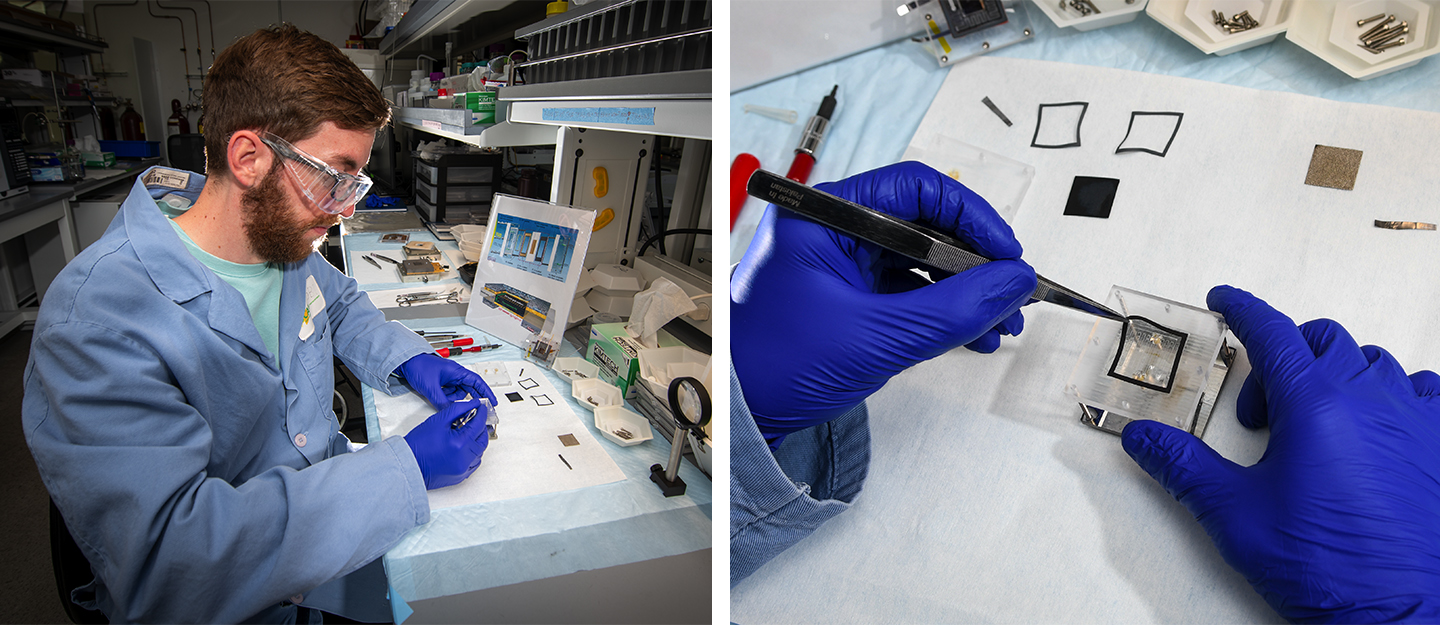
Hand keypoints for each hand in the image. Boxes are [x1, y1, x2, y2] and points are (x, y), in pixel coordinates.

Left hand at [397, 352, 497, 409]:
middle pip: (470, 390)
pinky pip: (449, 394)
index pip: (477, 382)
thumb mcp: (431, 388)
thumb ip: (442, 402)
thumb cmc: (419, 367)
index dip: (487, 392)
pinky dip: (446, 399)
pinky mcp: (442, 383)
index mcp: (457, 372)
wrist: (406, 363)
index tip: (493, 402)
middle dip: (471, 400)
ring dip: (453, 400)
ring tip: (442, 399)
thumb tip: (450, 412)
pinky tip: (438, 398)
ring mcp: (449, 379)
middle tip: (475, 411)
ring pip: (458, 394)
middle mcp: (455, 375)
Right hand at [404, 398, 489, 489]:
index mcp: (460, 444)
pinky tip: (465, 447)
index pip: (479, 425)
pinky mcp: (460, 477)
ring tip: (467, 433)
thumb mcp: (438, 420)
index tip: (481, 408)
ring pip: (479, 452)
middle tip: (475, 419)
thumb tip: (472, 404)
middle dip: (481, 428)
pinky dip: (473, 454)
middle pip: (482, 439)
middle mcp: (464, 458)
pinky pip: (474, 464)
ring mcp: (463, 469)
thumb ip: (458, 409)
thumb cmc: (418, 444)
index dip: (481, 414)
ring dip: (477, 441)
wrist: (407, 463)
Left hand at [732, 162, 1036, 442]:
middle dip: (974, 264)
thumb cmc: (770, 366)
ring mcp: (839, 261)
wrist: (733, 415)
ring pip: (920, 260)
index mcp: (823, 215)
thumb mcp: (875, 338)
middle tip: (1009, 296)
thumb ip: (952, 310)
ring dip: (963, 291)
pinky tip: (970, 333)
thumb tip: (1011, 283)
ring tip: (996, 324)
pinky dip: (940, 310)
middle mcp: (831, 228)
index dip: (971, 217)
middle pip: (924, 225)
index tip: (1006, 254)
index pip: (916, 189)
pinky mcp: (846, 294)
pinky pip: (906, 289)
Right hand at [1122, 285, 1439, 621]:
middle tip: (1262, 410)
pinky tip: (1378, 426)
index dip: (1243, 309)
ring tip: (1317, 422)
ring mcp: (1414, 421)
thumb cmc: (1328, 567)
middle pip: (1323, 340)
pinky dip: (1396, 395)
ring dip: (1337, 375)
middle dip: (1284, 357)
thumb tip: (1144, 438)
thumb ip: (1182, 467)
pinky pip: (1426, 392)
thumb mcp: (1233, 514)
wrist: (1399, 612)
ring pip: (1374, 363)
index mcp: (1316, 406)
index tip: (1227, 300)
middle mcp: (1370, 401)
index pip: (1272, 332)